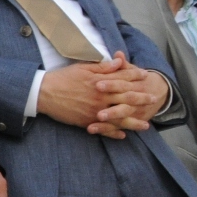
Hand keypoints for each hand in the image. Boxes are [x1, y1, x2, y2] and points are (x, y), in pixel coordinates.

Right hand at [36, 54, 162, 138]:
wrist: (43, 92)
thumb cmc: (62, 78)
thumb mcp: (82, 68)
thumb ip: (103, 67)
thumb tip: (119, 61)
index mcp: (100, 82)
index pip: (123, 78)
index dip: (135, 75)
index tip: (146, 75)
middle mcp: (101, 98)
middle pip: (126, 98)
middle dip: (141, 99)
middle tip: (153, 99)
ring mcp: (95, 111)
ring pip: (119, 117)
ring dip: (134, 122)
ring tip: (145, 125)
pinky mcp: (87, 121)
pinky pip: (104, 129)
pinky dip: (114, 133)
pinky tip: (123, 135)